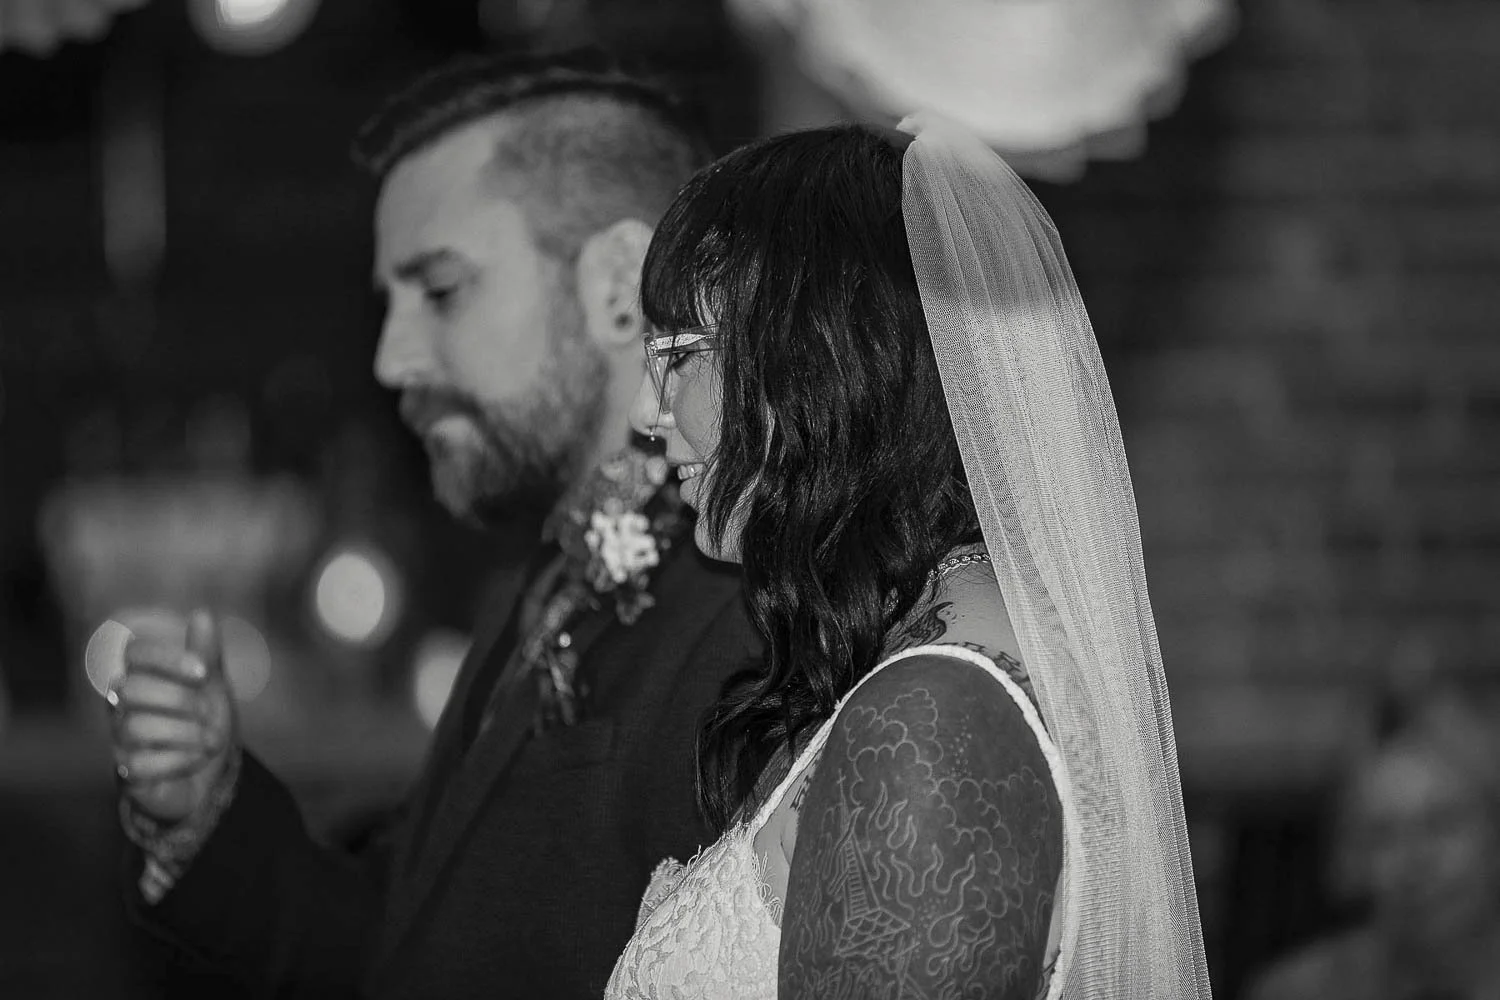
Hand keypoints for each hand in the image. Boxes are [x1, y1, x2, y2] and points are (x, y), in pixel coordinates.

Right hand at [110, 610, 237, 823]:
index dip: (167, 658)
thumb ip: (207, 653)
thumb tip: (202, 613)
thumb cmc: (204, 721)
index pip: (134, 653)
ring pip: (136, 728)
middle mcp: (122, 707)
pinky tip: (198, 758)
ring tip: (211, 739)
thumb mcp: (213, 686)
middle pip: (131, 689)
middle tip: (208, 712)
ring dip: (186, 733)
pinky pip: (138, 765)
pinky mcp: (127, 775)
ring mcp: (121, 741)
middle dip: (179, 699)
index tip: (203, 672)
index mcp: (142, 677)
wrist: (211, 772)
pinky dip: (179, 761)